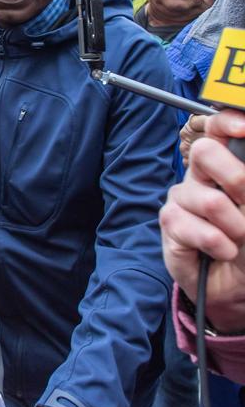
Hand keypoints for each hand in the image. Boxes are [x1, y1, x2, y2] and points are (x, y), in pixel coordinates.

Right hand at [161, 109, 244, 332]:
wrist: (240, 284)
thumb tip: (243, 179)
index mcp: (226, 166)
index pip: (217, 129)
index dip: (227, 122)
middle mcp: (201, 177)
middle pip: (207, 153)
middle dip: (238, 181)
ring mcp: (182, 199)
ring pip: (209, 199)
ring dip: (235, 227)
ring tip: (239, 240)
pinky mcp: (169, 223)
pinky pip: (189, 226)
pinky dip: (215, 243)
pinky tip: (222, 251)